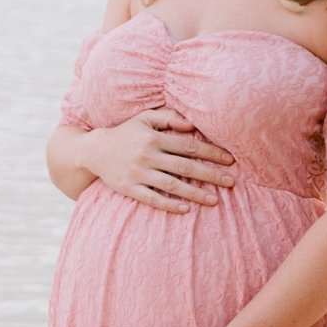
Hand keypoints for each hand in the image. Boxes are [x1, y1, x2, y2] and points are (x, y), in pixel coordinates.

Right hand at [83, 106, 235, 213]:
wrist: (94, 150)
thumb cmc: (126, 133)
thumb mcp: (145, 118)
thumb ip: (169, 117)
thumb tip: (192, 124)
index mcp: (154, 138)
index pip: (189, 146)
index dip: (211, 153)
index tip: (230, 160)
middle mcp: (148, 156)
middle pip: (185, 166)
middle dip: (210, 174)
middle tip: (231, 182)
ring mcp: (138, 173)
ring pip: (172, 185)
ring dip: (195, 193)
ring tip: (215, 200)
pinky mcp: (129, 188)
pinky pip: (152, 199)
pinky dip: (169, 204)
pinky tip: (186, 209)